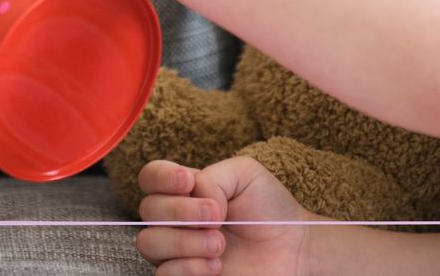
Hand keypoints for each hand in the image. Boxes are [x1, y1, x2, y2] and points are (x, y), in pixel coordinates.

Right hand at [136, 158, 315, 275]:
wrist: (292, 248)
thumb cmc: (268, 208)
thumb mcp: (244, 173)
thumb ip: (211, 177)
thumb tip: (194, 200)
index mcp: (185, 190)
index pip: (149, 177)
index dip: (160, 177)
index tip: (188, 182)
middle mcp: (176, 219)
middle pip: (147, 209)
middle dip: (182, 211)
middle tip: (217, 217)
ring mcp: (178, 250)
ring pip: (149, 243)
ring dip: (186, 242)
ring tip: (219, 245)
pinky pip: (163, 273)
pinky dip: (189, 267)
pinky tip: (216, 265)